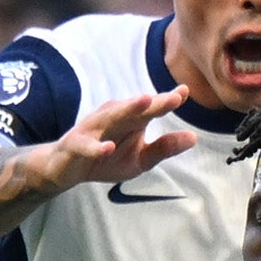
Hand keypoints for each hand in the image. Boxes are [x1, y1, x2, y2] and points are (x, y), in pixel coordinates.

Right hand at [42, 89, 193, 191]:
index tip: (185, 91)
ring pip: (110, 118)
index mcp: (130, 119)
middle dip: (152, 102)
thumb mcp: (140, 159)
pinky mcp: (75, 146)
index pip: (150, 108)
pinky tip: (108, 148)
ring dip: (126, 109)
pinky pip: (86, 146)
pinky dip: (96, 147)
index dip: (167, 100)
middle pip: (134, 109)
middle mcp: (112, 118)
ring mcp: (92, 130)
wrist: (66, 168)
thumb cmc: (108, 159)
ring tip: (145, 103)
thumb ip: (164, 148)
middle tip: (173, 97)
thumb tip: (193, 138)